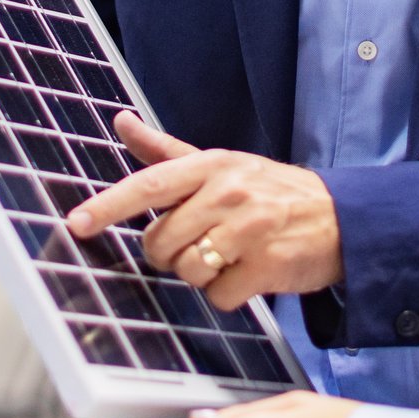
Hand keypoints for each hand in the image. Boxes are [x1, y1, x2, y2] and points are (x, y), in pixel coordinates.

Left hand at [65, 113, 341, 307]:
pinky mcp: (267, 265)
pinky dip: (228, 294)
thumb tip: (121, 121)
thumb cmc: (272, 193)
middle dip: (170, 253)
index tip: (76, 225)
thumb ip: (166, 150)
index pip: (149, 185)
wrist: (343, 219)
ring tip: (229, 256)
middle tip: (200, 243)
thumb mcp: (223, 164)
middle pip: (160, 242)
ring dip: (200, 274)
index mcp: (212, 165)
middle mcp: (229, 191)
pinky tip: (249, 274)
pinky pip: (219, 296)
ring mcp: (250, 229)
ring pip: (186, 271)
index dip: (108, 206)